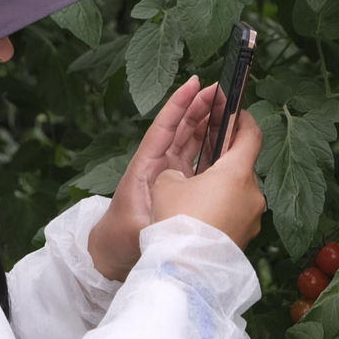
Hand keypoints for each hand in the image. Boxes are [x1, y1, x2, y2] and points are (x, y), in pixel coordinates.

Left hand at [87, 77, 218, 279]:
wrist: (110, 254)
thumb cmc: (119, 238)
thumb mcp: (139, 226)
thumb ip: (159, 215)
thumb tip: (183, 205)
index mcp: (146, 167)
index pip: (164, 129)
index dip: (179, 105)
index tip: (194, 84)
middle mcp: (158, 165)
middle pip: (181, 129)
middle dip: (200, 107)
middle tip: (222, 90)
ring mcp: (170, 174)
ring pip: (192, 141)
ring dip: (209, 122)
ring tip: (228, 106)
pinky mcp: (180, 185)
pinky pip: (198, 160)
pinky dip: (212, 147)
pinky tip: (228, 138)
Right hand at [147, 108, 265, 250]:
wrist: (186, 270)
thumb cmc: (178, 221)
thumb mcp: (167, 183)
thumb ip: (179, 171)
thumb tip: (182, 176)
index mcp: (237, 172)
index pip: (251, 134)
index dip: (242, 118)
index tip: (232, 110)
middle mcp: (253, 193)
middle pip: (243, 164)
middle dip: (225, 153)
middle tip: (208, 142)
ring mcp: (253, 217)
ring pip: (239, 190)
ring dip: (222, 183)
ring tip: (196, 183)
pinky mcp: (246, 236)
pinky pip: (235, 212)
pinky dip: (222, 205)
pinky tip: (200, 210)